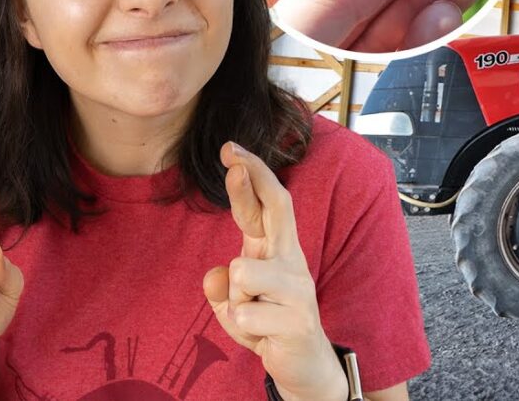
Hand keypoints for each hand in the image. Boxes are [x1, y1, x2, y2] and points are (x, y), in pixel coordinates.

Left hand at [203, 143, 345, 400]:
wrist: (305, 369)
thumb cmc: (268, 326)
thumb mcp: (235, 303)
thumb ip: (222, 286)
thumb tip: (213, 278)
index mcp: (278, 251)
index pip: (270, 204)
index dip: (252, 175)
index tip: (230, 149)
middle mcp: (292, 262)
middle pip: (278, 208)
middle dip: (251, 181)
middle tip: (232, 160)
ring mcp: (298, 289)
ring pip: (241, 273)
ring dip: (234, 299)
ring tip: (253, 315)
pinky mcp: (296, 320)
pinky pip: (243, 316)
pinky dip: (241, 329)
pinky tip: (262, 338)